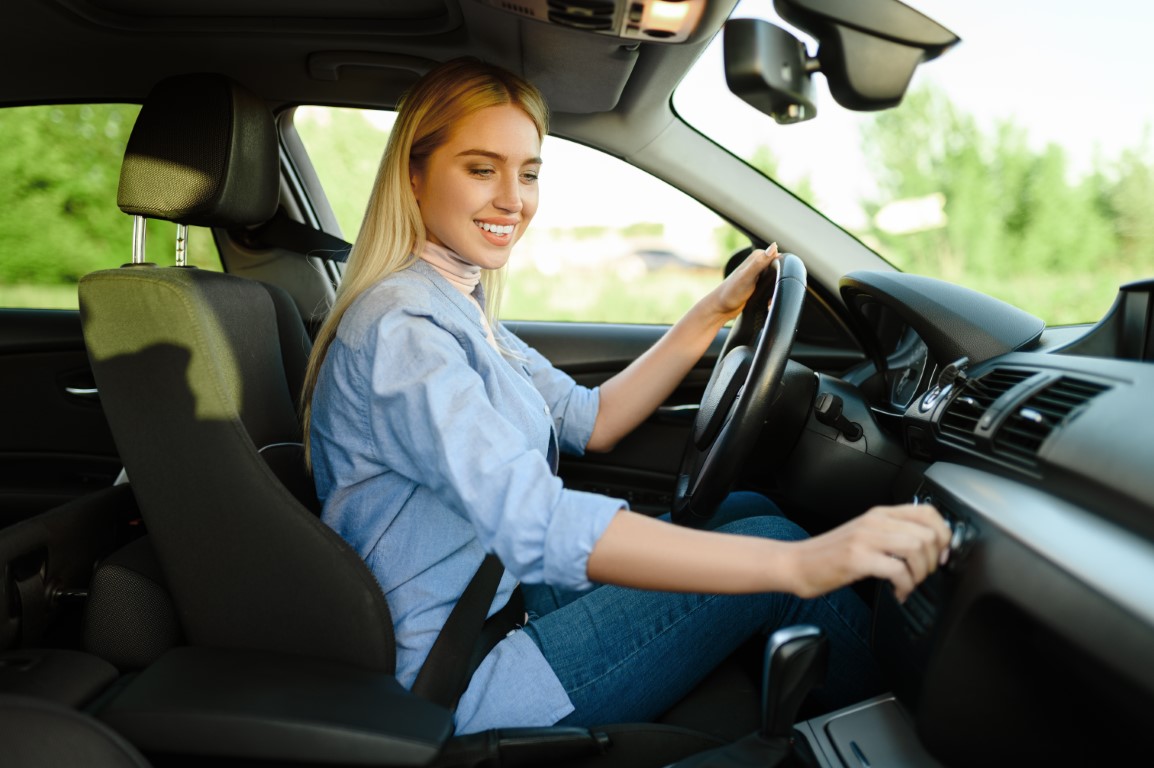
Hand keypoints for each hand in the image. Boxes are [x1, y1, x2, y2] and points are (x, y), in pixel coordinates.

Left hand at [712, 243, 778, 321]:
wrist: (721, 308)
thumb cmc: (731, 292)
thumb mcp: (747, 277)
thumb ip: (760, 262)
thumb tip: (774, 246)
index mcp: (757, 257)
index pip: (779, 257)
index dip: (781, 270)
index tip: (776, 283)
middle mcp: (758, 263)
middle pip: (779, 269)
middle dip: (779, 283)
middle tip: (771, 297)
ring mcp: (759, 274)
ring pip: (777, 280)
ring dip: (775, 291)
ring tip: (769, 302)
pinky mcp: (759, 285)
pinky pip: (772, 288)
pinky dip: (772, 296)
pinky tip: (767, 303)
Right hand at [789, 503, 951, 602]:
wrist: (797, 563)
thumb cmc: (830, 555)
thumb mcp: (864, 536)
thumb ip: (892, 535)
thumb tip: (928, 547)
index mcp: (879, 514)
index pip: (928, 512)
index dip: (944, 534)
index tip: (941, 553)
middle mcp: (874, 522)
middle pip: (928, 533)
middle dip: (934, 560)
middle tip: (924, 574)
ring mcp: (865, 539)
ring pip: (917, 548)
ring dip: (921, 574)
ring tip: (910, 584)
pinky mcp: (857, 559)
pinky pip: (898, 570)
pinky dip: (905, 586)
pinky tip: (898, 592)